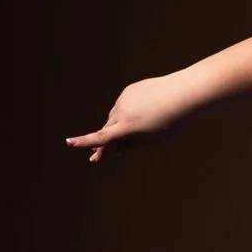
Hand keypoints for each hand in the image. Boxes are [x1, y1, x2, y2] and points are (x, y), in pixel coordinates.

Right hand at [65, 73, 193, 162]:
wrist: (182, 92)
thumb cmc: (171, 121)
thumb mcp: (153, 139)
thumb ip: (132, 144)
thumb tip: (116, 148)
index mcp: (128, 127)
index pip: (102, 137)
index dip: (84, 141)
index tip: (69, 142)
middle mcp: (122, 112)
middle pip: (107, 130)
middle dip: (103, 145)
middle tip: (96, 160)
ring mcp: (124, 100)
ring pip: (114, 118)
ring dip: (117, 129)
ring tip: (126, 140)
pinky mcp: (128, 91)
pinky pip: (122, 106)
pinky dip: (126, 114)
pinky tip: (141, 116)